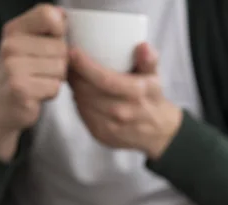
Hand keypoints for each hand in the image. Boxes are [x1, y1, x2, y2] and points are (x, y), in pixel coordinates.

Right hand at [0, 4, 67, 161]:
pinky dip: (51, 93)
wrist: (1, 109)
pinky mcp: (21, 89)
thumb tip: (63, 14)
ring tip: (38, 82)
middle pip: (61, 47)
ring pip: (60, 68)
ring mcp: (13, 68)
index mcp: (13, 30)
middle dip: (59, 63)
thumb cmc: (20, 75)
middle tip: (40, 72)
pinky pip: (55, 86)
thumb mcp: (27, 45)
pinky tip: (36, 94)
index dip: (59, 30)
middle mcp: (10, 46)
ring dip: (55, 79)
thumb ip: (45, 28)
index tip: (52, 42)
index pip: (48, 14)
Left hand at [68, 43, 182, 159]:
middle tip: (70, 61)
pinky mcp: (100, 134)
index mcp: (136, 93)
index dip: (85, 66)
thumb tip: (143, 46)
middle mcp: (122, 112)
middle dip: (75, 74)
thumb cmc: (151, 97)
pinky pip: (82, 113)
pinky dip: (79, 100)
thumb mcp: (154, 77)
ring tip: (74, 74)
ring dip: (75, 87)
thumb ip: (149, 60)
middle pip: (87, 90)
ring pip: (81, 101)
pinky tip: (81, 92)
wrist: (157, 132)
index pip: (104, 79)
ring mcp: (110, 126)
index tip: (73, 52)